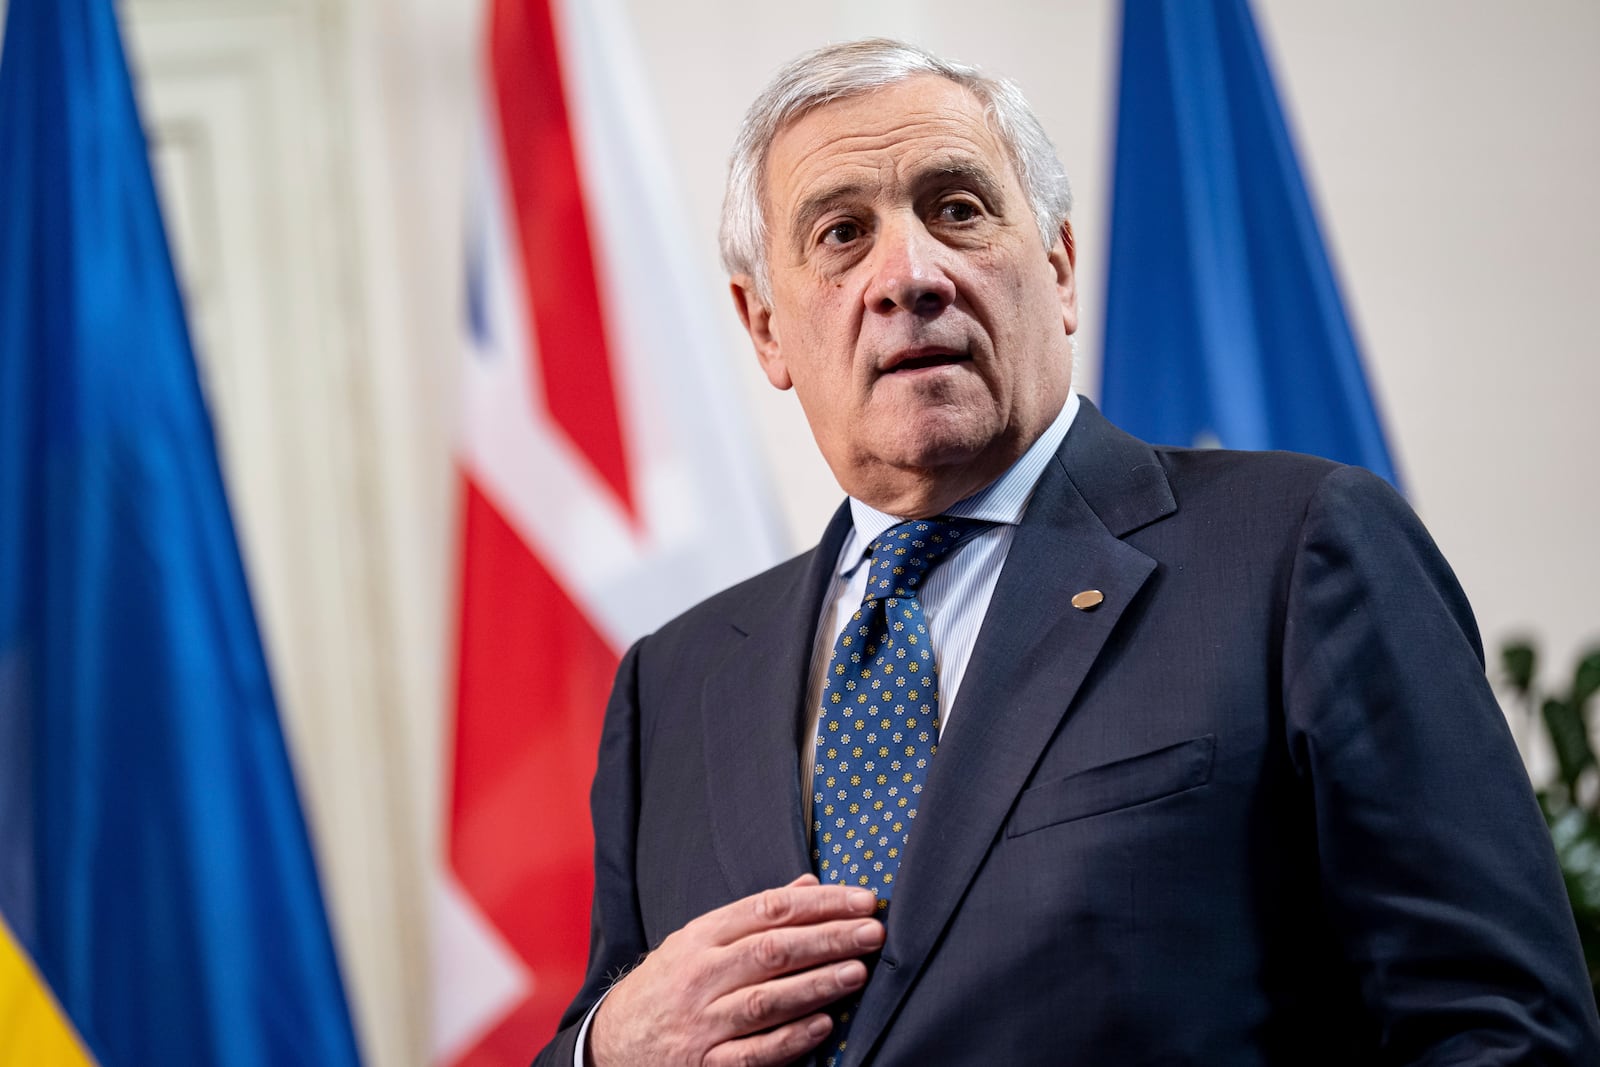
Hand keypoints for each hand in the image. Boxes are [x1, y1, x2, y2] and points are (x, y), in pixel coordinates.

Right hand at [586, 873, 885, 1065]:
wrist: (612, 1043)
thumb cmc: (667, 985)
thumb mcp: (698, 939)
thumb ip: (754, 914)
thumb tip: (809, 883)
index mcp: (702, 937)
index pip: (768, 909)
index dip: (819, 902)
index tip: (861, 899)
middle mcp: (701, 975)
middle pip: (773, 950)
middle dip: (828, 938)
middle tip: (872, 931)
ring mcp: (702, 1022)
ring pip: (766, 1000)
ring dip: (817, 985)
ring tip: (858, 972)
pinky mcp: (704, 1064)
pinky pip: (753, 1054)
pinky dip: (790, 1039)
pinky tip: (824, 1025)